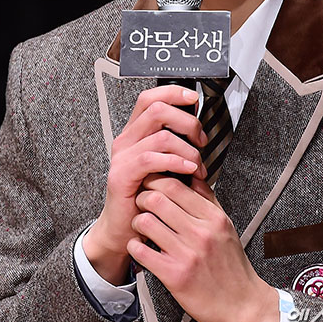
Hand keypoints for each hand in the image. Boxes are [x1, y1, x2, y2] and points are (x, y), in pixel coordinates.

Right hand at [83, 85, 206, 283]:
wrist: (123, 229)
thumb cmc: (145, 197)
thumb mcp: (162, 165)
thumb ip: (174, 145)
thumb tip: (198, 129)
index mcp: (135, 133)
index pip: (150, 98)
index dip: (172, 93)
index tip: (193, 99)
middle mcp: (126, 140)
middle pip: (157, 109)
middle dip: (187, 122)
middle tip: (200, 140)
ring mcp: (122, 156)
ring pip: (161, 135)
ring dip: (187, 149)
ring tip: (197, 165)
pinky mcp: (122, 175)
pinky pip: (152, 159)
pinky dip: (176, 162)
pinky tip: (189, 171)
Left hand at [127, 176, 279, 321]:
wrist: (244, 305)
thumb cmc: (233, 266)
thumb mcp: (226, 226)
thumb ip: (208, 200)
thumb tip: (193, 177)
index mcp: (213, 217)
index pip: (175, 185)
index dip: (156, 180)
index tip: (150, 184)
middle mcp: (201, 232)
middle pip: (157, 198)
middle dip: (142, 197)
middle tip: (140, 203)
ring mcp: (187, 254)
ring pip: (146, 222)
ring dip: (137, 222)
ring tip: (140, 227)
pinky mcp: (175, 276)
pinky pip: (142, 252)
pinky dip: (135, 246)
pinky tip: (140, 247)